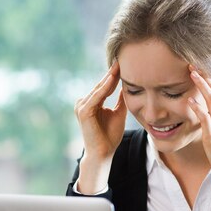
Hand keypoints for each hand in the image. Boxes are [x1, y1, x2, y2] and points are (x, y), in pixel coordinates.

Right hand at [73, 61, 126, 193]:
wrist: (103, 153)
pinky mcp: (83, 111)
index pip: (105, 85)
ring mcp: (82, 106)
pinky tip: (114, 78)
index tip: (125, 62)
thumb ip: (121, 99)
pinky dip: (105, 87)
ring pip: (100, 88)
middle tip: (123, 56)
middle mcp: (84, 102)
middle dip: (113, 71)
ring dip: (110, 76)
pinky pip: (97, 96)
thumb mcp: (119, 113)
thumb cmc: (110, 136)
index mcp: (91, 102)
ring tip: (120, 63)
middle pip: (102, 84)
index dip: (115, 74)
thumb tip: (128, 85)